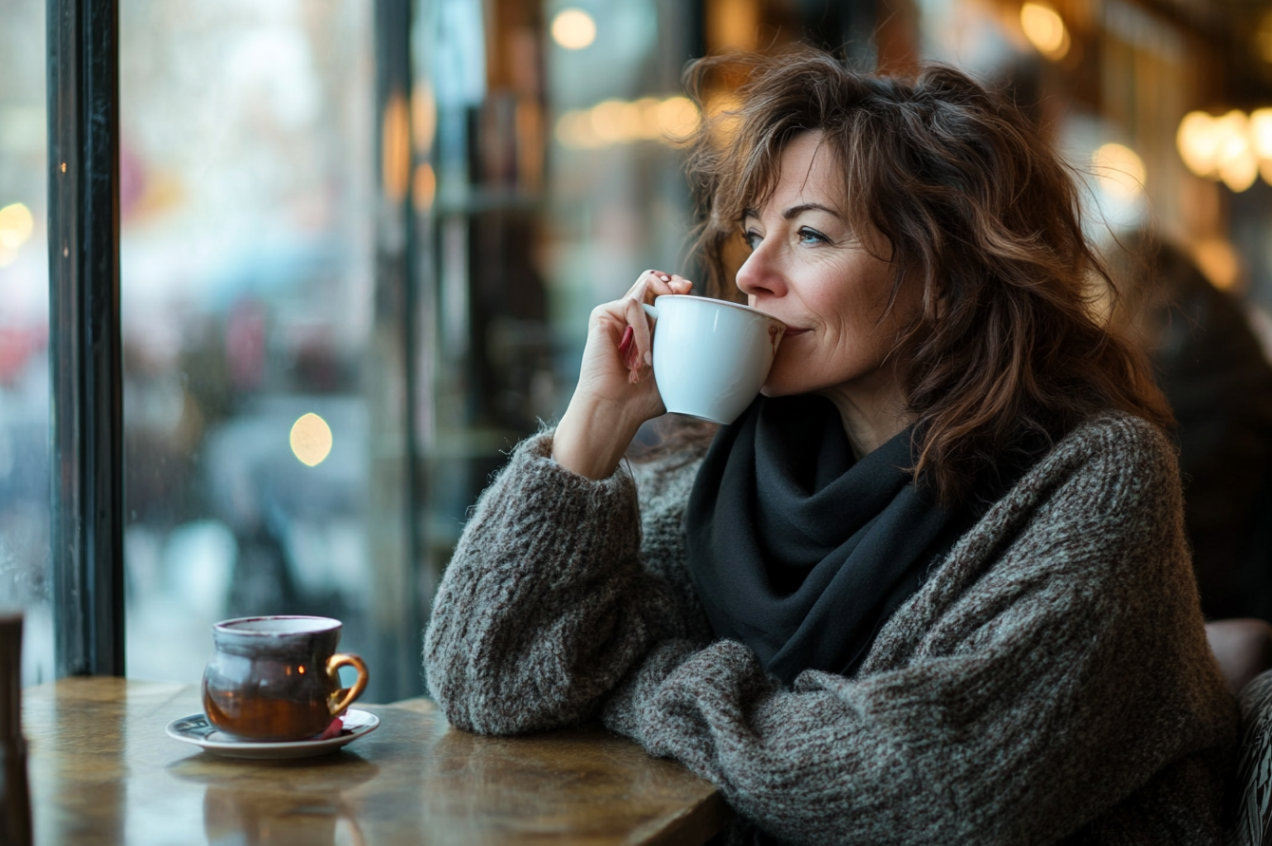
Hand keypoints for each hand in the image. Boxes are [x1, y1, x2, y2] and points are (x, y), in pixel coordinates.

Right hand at [552, 270, 693, 478]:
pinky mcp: (603, 315)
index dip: (679, 287)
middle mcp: (631, 317)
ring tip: (663, 335)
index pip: (664, 294)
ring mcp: (616, 314)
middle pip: (652, 279)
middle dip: (672, 282)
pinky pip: (632, 305)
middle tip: (685, 290)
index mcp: (647, 327)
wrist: (615, 409)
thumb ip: (689, 352)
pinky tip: (645, 355)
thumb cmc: (643, 399)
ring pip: (643, 285)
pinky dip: (644, 329)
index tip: (692, 292)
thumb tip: (724, 343)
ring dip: (661, 306)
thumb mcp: (676, 371)